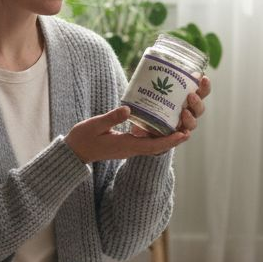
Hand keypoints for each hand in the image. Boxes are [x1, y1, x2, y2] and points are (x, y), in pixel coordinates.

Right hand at [66, 106, 188, 162]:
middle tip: (188, 128)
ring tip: (180, 124)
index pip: (153, 146)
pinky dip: (157, 134)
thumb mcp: (95, 125)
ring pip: (154, 144)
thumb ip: (111, 118)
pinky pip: (146, 141)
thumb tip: (129, 109)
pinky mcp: (127, 144)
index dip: (170, 141)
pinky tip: (160, 122)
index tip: (183, 134)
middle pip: (158, 146)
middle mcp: (132, 149)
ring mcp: (130, 147)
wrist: (75, 151)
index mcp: (126, 146)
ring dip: (168, 137)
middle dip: (174, 139)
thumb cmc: (83, 139)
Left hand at [129, 75, 210, 136]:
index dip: (204, 85)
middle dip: (198, 101)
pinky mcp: (174, 137)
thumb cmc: (149, 104)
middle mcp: (188, 112)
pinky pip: (182, 137)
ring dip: (191, 117)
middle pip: (200, 107)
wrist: (139, 125)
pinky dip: (184, 135)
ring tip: (184, 112)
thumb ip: (150, 78)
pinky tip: (183, 133)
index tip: (203, 77)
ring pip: (193, 122)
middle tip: (190, 95)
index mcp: (187, 98)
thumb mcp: (149, 89)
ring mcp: (182, 125)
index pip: (200, 91)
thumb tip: (146, 57)